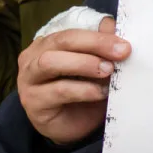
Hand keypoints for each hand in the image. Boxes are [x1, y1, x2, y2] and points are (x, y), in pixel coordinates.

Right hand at [18, 17, 127, 146]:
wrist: (72, 126)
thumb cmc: (83, 90)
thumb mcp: (96, 66)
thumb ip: (101, 46)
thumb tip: (112, 26)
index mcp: (48, 44)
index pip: (72, 32)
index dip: (99, 36)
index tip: (124, 44)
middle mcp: (33, 58)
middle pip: (62, 41)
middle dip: (95, 44)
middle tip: (121, 53)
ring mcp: (28, 80)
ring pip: (51, 62)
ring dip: (84, 64)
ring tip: (108, 71)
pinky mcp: (33, 102)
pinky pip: (58, 91)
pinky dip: (83, 90)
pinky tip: (100, 93)